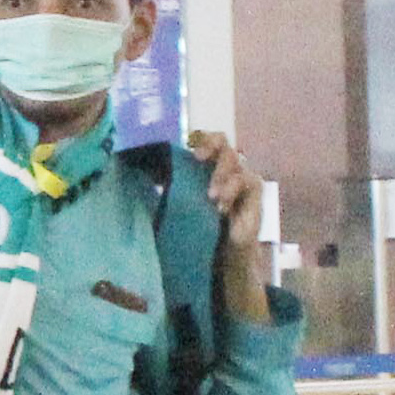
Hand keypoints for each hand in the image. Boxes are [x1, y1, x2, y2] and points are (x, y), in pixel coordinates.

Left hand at [183, 130, 273, 326]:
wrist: (224, 256)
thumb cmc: (199, 229)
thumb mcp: (180, 207)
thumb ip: (169, 188)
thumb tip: (139, 173)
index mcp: (207, 167)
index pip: (205, 140)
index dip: (198, 138)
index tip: (187, 148)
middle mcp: (225, 168)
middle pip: (222, 142)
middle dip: (210, 149)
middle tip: (197, 160)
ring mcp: (242, 177)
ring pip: (234, 159)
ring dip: (221, 175)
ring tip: (212, 197)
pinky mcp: (255, 190)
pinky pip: (247, 179)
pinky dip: (233, 189)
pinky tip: (223, 206)